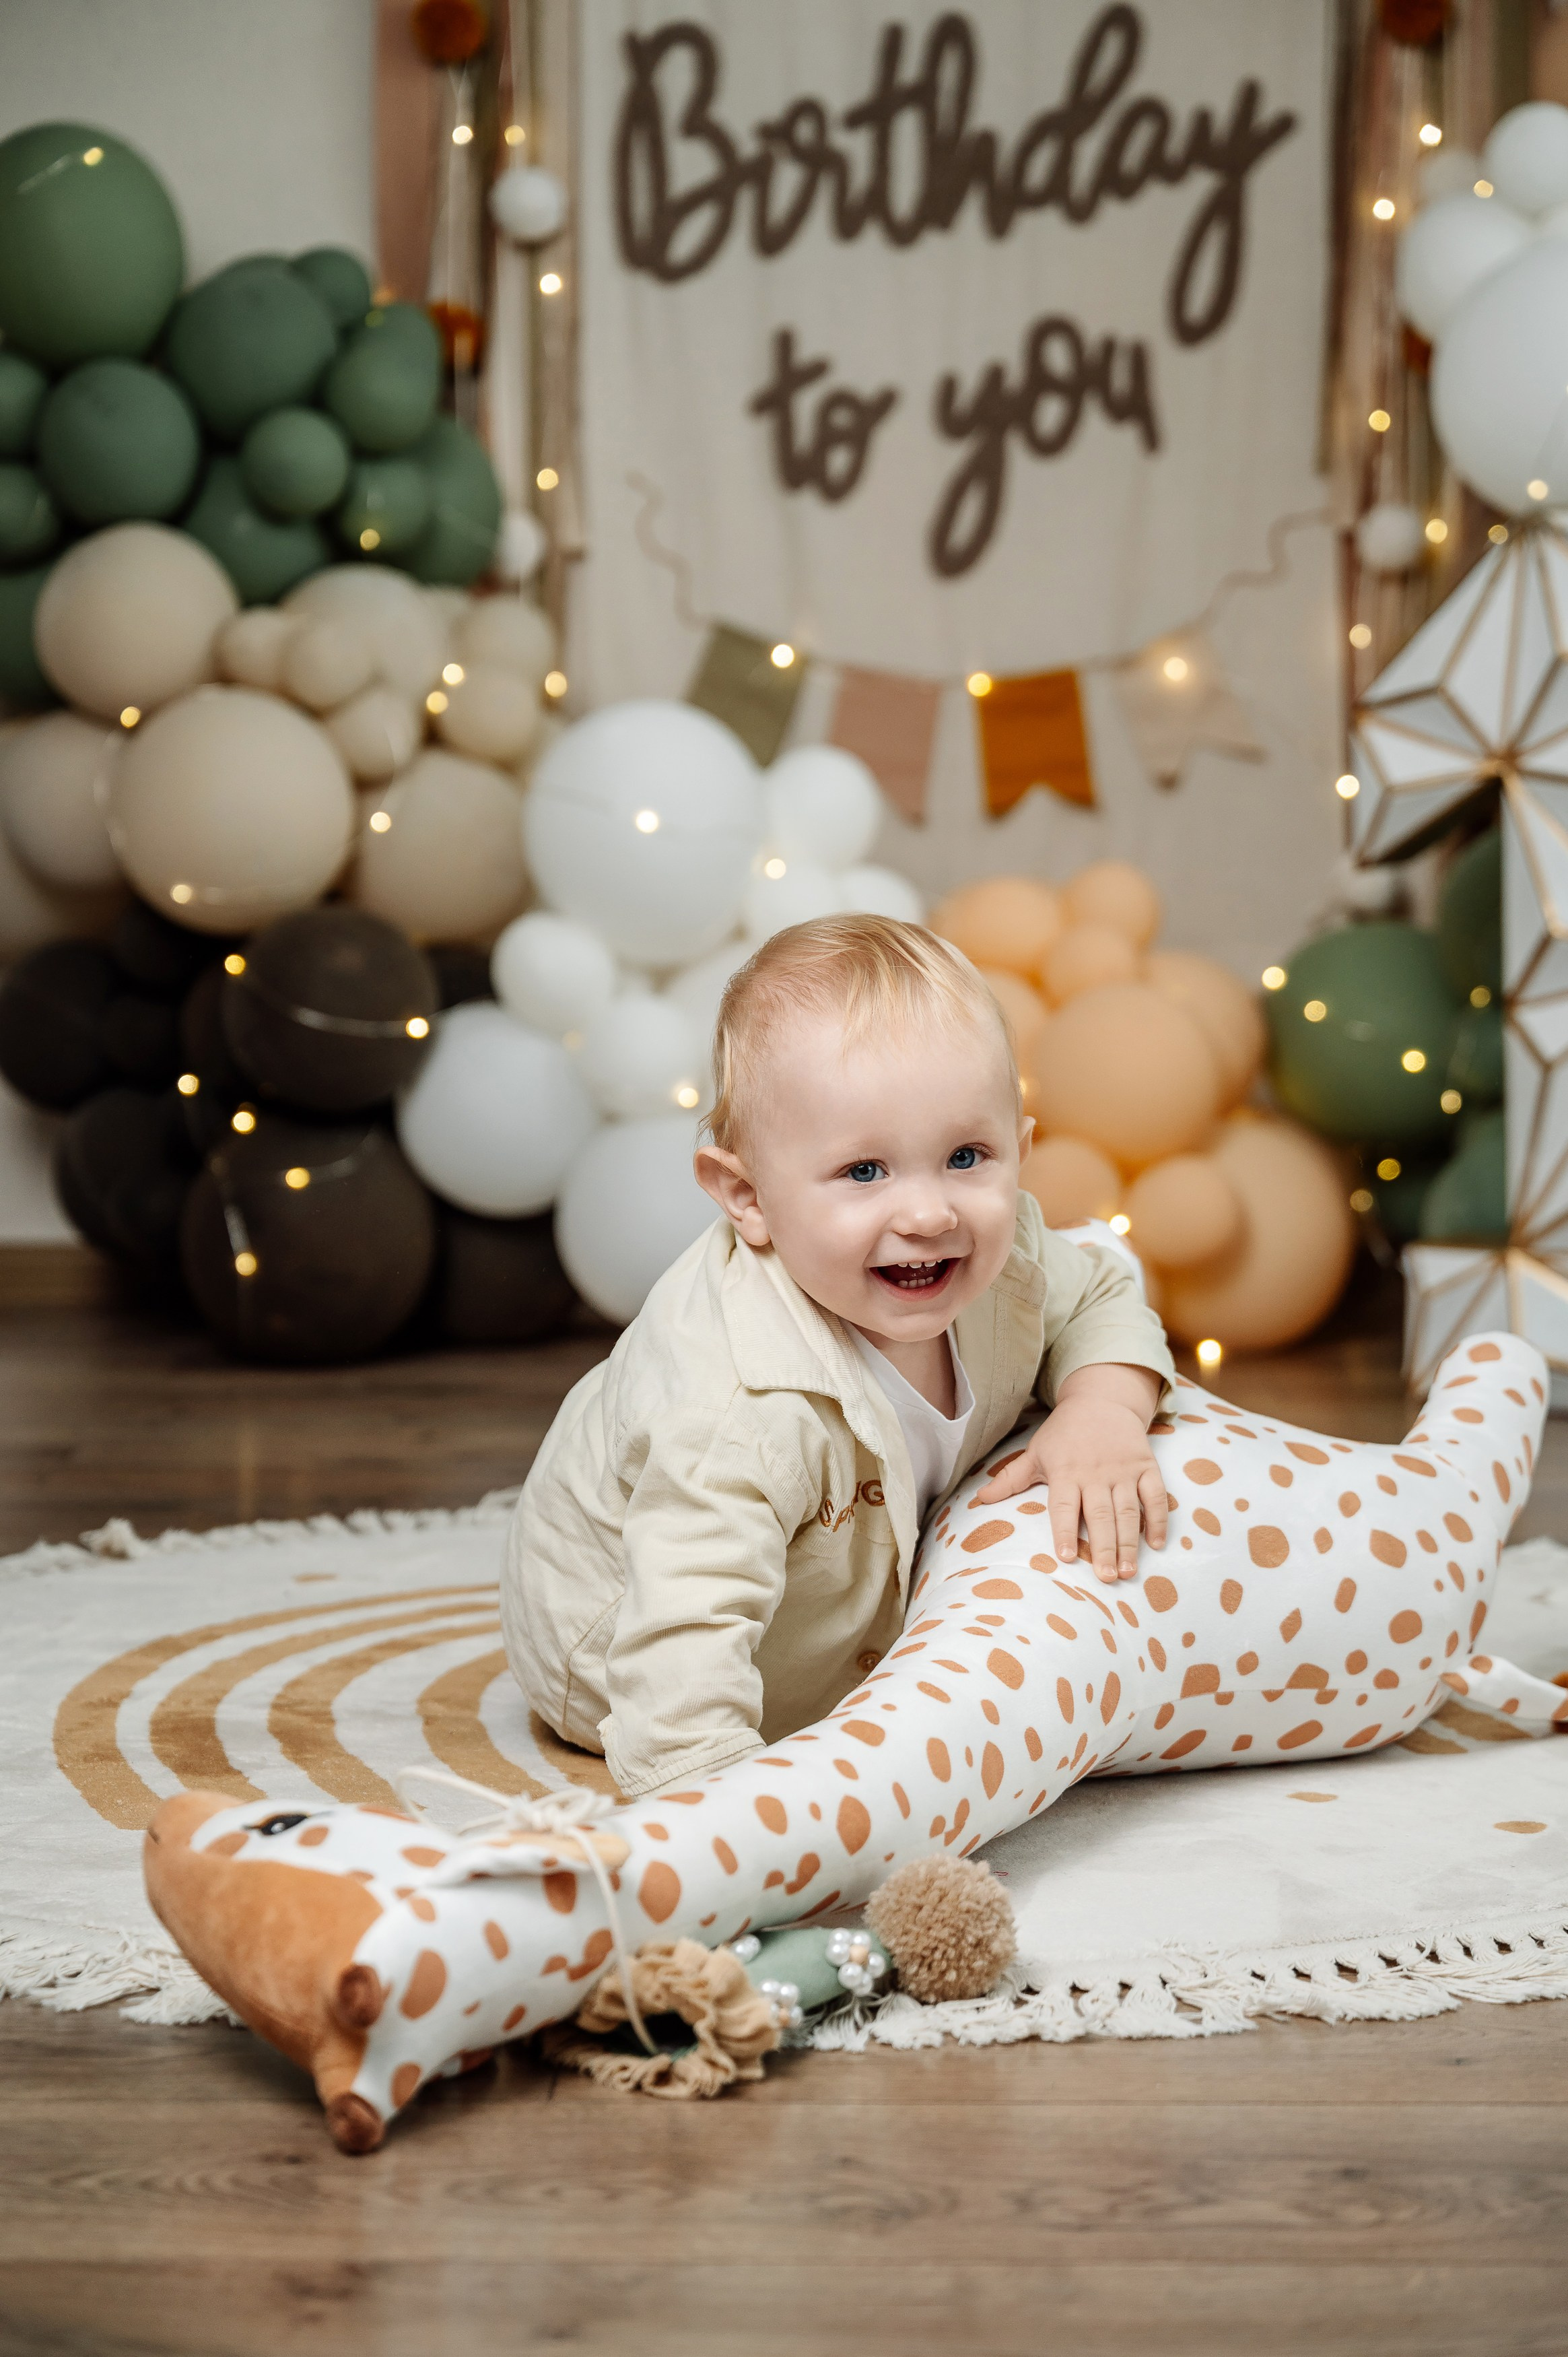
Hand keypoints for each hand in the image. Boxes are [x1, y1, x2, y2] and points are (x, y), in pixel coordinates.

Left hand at [975, 1368, 1166, 1581]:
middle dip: (1104, 1548)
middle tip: (1107, 1578)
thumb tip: (979, 1500)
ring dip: (1130, 1542)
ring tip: (1128, 1571)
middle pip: (1100, 1515)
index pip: (1064, 1507)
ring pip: (1128, 1511)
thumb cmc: (1064, 1432)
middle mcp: (1095, 1473)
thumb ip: (1010, 1479)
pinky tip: (1156, 1544)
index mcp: (1066, 1472)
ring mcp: (1123, 1470)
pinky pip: (1156, 1496)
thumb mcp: (1036, 1452)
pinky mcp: (1146, 1466)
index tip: (1066, 1557)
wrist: (1102, 1399)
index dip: (1064, 1532)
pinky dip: (1158, 1520)